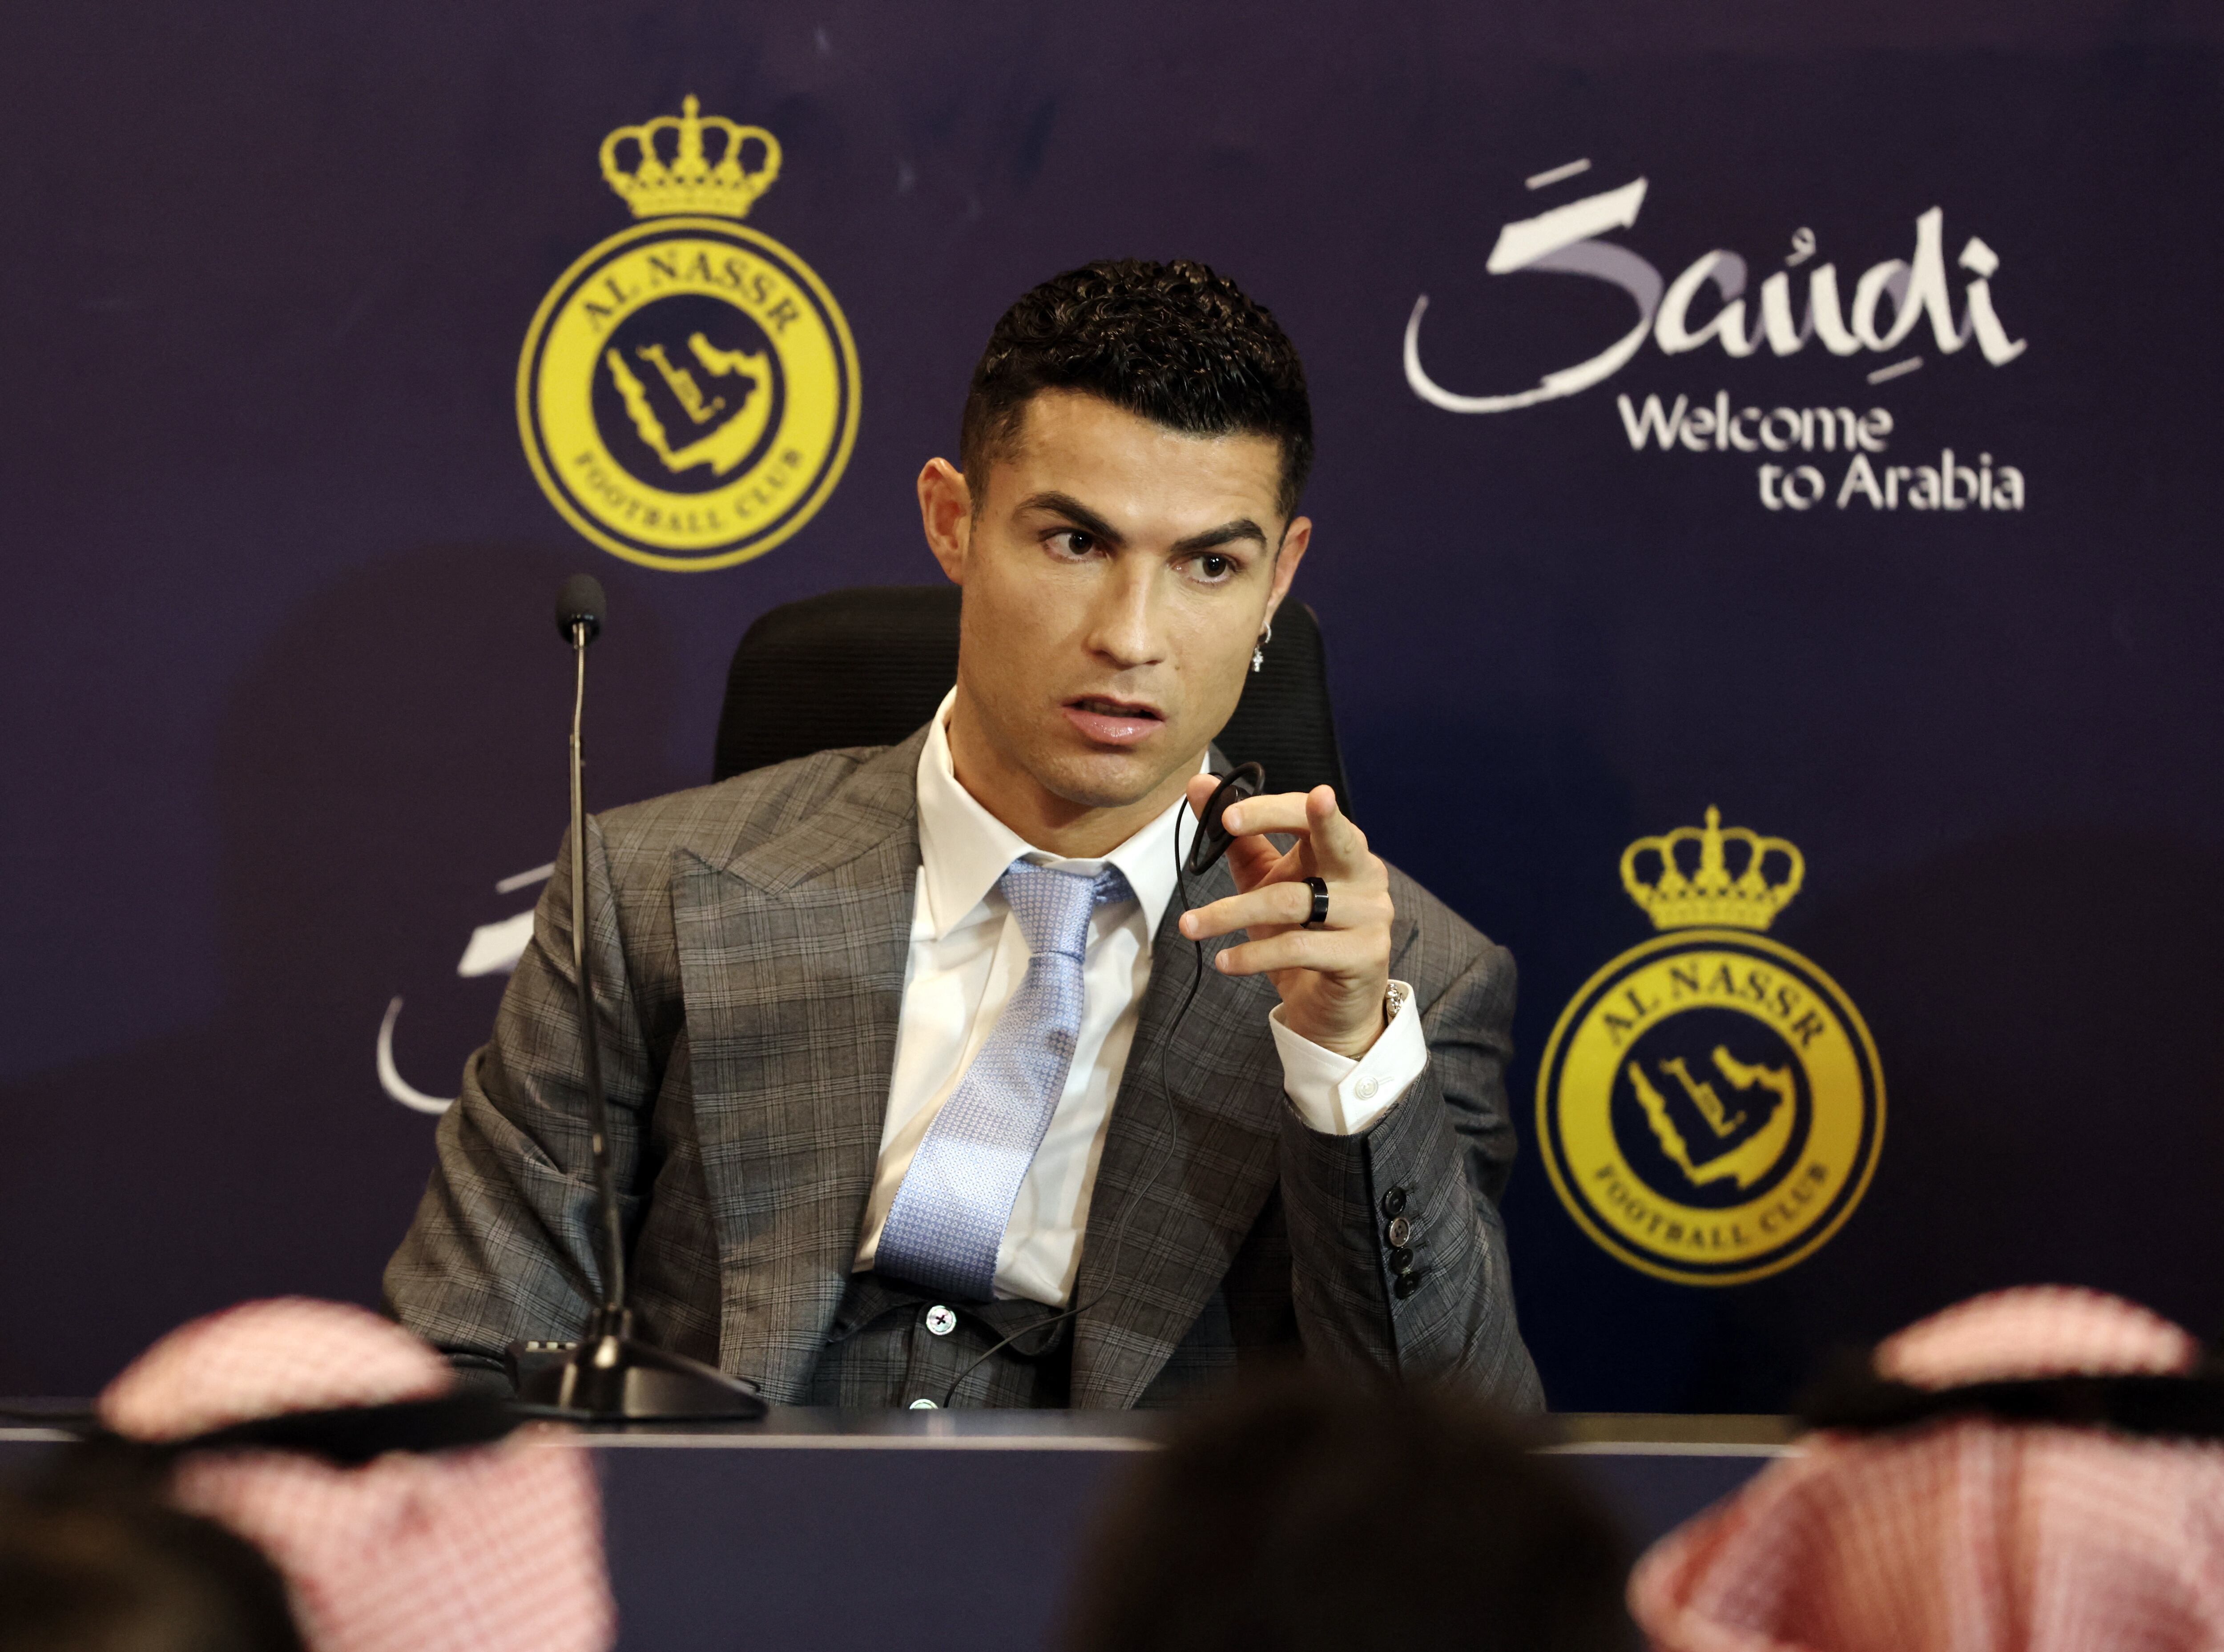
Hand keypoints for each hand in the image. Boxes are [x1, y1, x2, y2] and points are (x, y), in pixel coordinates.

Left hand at [1177, 779, 1394, 1058]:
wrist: (1331, 1007)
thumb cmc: (1299, 933)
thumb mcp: (1266, 881)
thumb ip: (1239, 837)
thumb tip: (1199, 784)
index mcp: (1342, 847)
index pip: (1308, 812)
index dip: (1268, 809)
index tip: (1224, 814)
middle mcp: (1365, 873)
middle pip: (1328, 834)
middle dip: (1274, 819)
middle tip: (1228, 822)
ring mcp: (1371, 914)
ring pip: (1292, 901)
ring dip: (1232, 913)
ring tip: (1191, 926)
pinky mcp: (1364, 956)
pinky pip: (1299, 947)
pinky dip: (1254, 954)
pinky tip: (1225, 961)